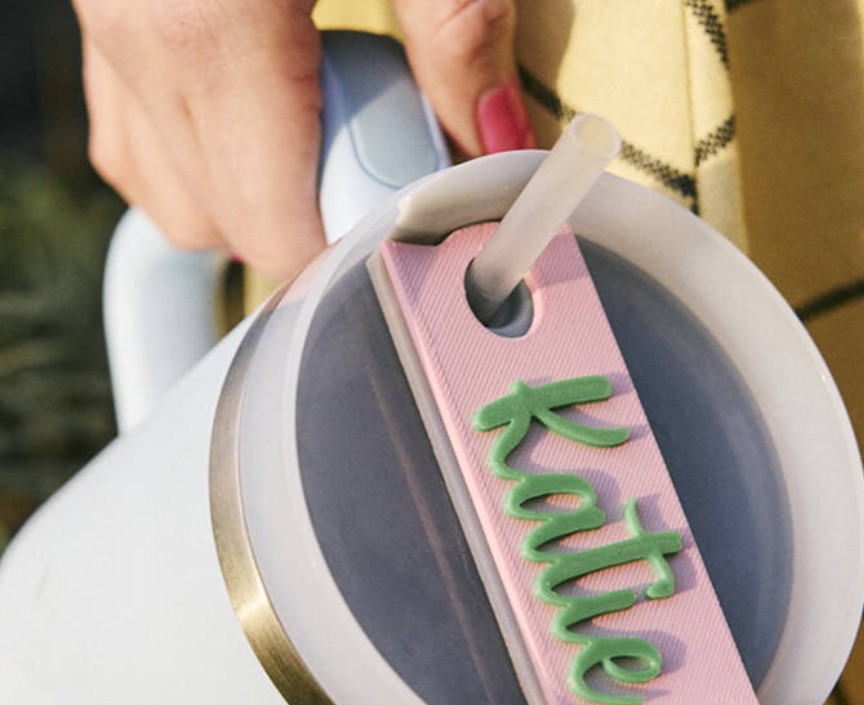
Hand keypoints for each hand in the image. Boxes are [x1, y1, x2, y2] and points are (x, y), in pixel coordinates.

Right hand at [73, 0, 530, 280]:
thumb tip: (497, 139)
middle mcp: (135, 36)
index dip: (346, 254)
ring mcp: (104, 27)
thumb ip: (458, 32)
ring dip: (249, 197)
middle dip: (309, 225)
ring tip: (322, 133)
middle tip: (381, 169)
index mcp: (208, 24)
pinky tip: (259, 112)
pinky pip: (136, 132)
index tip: (408, 241)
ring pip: (166, 190)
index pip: (274, 224)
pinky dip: (199, 151)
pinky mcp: (100, 12)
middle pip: (221, 221)